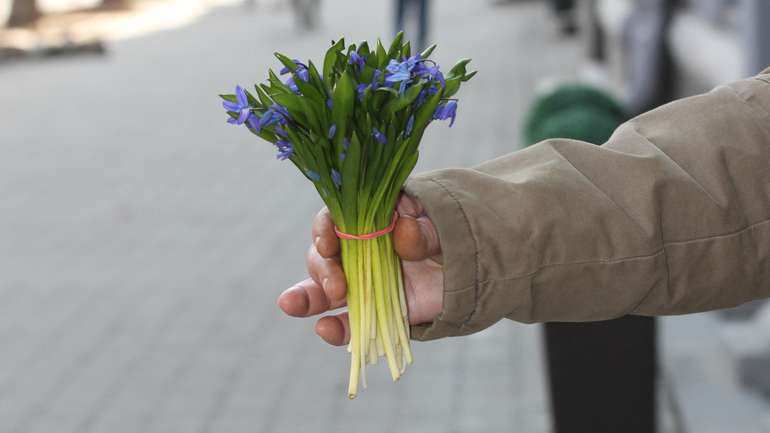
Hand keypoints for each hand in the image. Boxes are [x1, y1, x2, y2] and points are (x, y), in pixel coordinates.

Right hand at [277, 193, 443, 345]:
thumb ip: (425, 228)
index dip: (326, 228)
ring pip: (325, 289)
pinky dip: (337, 329)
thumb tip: (403, 232)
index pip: (336, 217)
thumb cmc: (453, 233)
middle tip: (337, 285)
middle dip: (322, 268)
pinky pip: (350, 322)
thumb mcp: (445, 223)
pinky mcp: (374, 311)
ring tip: (292, 305)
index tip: (329, 242)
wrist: (476, 263)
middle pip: (325, 254)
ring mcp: (363, 281)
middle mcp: (358, 248)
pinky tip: (326, 329)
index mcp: (370, 217)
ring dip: (307, 297)